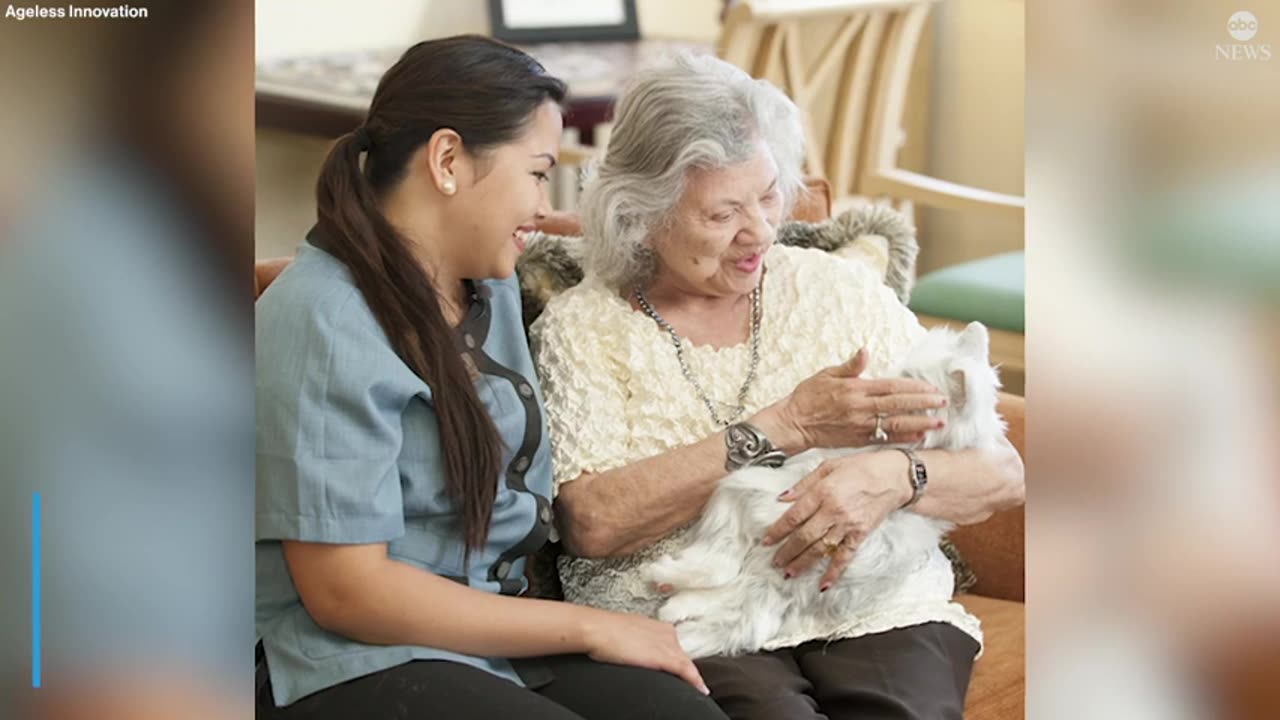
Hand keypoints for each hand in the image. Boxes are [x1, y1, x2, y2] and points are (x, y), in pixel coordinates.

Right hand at [580, 608, 709, 693]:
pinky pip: (686, 671)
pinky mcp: (665, 657)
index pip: (674, 647)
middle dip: (686, 670)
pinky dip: (695, 681)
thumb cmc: (603, 631)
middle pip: (682, 656)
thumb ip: (636, 642)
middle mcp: (666, 633)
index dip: (678, 661)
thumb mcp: (626, 634)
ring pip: (686, 664)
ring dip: (693, 678)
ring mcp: (667, 644)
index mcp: (658, 626)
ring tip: (698, 690)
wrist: (596, 629)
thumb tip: (633, 650)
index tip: (681, 672)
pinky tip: (701, 690)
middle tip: (690, 685)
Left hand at [760, 452, 910, 588]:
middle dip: (787, 551)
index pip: (794, 516)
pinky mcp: (861, 534)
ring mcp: (848, 525)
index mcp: (823, 492)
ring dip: (803, 563)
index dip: (778, 530)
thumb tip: (782, 498)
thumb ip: (804, 483)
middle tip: (774, 563)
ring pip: (820, 548)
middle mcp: (833, 510)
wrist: (894, 477)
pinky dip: (834, 572)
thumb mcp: (829, 465)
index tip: (766, 541)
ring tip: (789, 573)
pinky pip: (845, 556)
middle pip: (804, 536)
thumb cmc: (861, 467)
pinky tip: (823, 584)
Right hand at [765, 349, 947, 452]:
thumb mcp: (827, 374)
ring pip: (895, 424)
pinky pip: (884, 439)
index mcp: (855, 389)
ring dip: (919, 423)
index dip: (914, 389)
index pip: (892, 388)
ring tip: (939, 422)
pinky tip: (919, 437)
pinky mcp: (857, 440)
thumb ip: (850, 365)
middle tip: (944, 403)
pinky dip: (903, 438)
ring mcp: (860, 426)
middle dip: (924, 404)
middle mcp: (860, 408)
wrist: (793, 424)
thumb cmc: (808, 396)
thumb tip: (865, 350)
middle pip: (898, 405)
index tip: (932, 388)